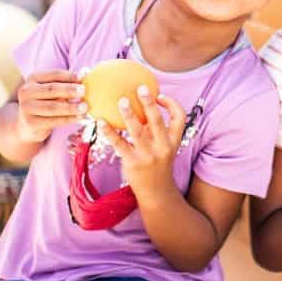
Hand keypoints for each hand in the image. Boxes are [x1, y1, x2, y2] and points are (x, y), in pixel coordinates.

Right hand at [16, 70, 85, 142]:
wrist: (26, 125)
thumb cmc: (44, 102)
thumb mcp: (51, 90)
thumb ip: (66, 82)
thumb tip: (85, 72)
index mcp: (32, 79)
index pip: (54, 74)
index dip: (69, 76)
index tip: (83, 78)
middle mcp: (26, 92)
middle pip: (52, 90)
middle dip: (69, 90)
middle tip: (83, 91)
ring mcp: (27, 108)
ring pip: (53, 107)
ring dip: (71, 107)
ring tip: (85, 107)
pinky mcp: (31, 123)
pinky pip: (54, 120)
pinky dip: (69, 119)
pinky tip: (79, 117)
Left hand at [95, 84, 185, 199]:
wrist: (156, 192)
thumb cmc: (157, 165)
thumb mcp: (163, 148)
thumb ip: (154, 131)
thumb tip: (139, 107)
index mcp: (173, 140)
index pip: (180, 118)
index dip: (172, 104)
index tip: (160, 95)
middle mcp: (163, 146)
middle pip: (157, 120)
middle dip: (149, 103)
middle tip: (141, 88)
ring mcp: (148, 155)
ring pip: (137, 131)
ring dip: (129, 114)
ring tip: (121, 101)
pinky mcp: (133, 162)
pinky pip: (119, 144)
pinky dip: (110, 132)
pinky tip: (101, 121)